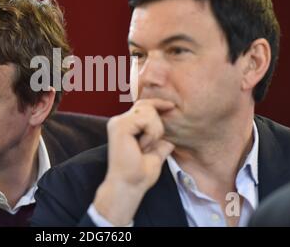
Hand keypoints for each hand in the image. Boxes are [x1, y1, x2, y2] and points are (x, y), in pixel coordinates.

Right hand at [93, 99, 174, 224]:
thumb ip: (160, 144)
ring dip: (155, 132)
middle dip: (157, 125)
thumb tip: (170, 140)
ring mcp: (118, 122)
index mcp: (124, 126)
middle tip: (148, 146)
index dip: (158, 103)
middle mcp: (118, 121)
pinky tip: (141, 146)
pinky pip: (146, 120)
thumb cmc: (139, 174)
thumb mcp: (155, 155)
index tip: (171, 106)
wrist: (128, 185)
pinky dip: (151, 134)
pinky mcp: (120, 126)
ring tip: (144, 147)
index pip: (143, 105)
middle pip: (147, 105)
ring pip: (149, 111)